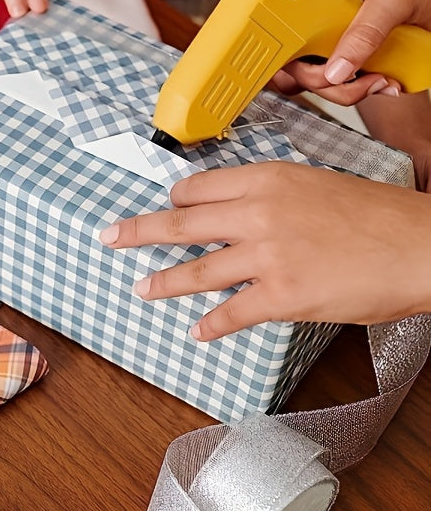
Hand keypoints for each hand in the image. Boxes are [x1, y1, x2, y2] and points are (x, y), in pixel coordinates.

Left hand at [98, 161, 430, 340]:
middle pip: (182, 222)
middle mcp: (259, 212)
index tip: (166, 205)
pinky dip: (210, 325)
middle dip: (140, 230)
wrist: (422, 245)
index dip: (178, 199)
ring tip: (141, 288)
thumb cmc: (378, 215)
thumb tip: (241, 217)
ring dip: (163, 282)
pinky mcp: (282, 295)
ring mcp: (267, 255)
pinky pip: (231, 313)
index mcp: (269, 178)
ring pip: (197, 269)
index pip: (200, 186)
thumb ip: (273, 197)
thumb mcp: (317, 185)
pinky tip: (197, 331)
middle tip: (111, 236)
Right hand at [269, 0, 430, 104]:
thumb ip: (364, 32)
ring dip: (348, 92)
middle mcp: (322, 26)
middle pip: (297, 70)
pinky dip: (366, 92)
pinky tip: (388, 80)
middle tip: (357, 78)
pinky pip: (346, 88)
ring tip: (381, 79)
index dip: (287, 59)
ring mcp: (339, 46)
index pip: (284, 37)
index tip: (308, 71)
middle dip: (326, 83)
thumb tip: (335, 72)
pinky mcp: (357, 63)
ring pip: (321, 85)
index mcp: (317, 0)